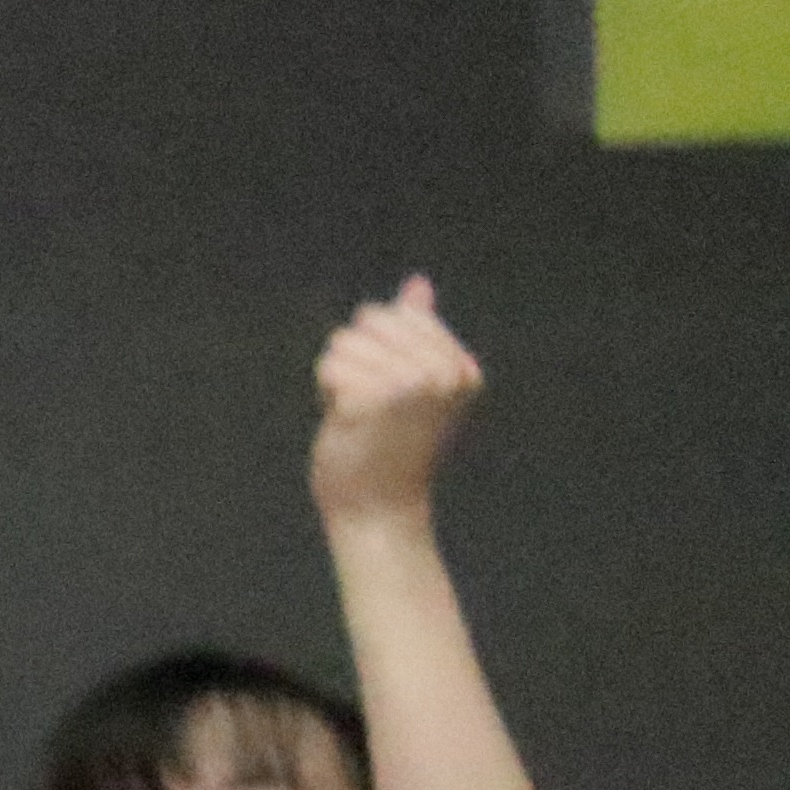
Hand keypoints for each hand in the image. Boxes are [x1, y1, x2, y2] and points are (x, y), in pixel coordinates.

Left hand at [311, 273, 479, 525]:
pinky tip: (346, 422)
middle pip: (369, 321)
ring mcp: (414, 383)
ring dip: (338, 378)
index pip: (398, 314)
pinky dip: (327, 392)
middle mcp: (445, 373)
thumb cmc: (388, 445)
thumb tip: (417, 283)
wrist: (376, 506)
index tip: (392, 393)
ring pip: (344, 342)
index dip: (376, 349)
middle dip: (354, 358)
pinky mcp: (376, 397)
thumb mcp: (411, 382)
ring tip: (360, 415)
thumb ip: (416, 331)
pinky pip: (330, 367)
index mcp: (462, 368)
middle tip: (371, 405)